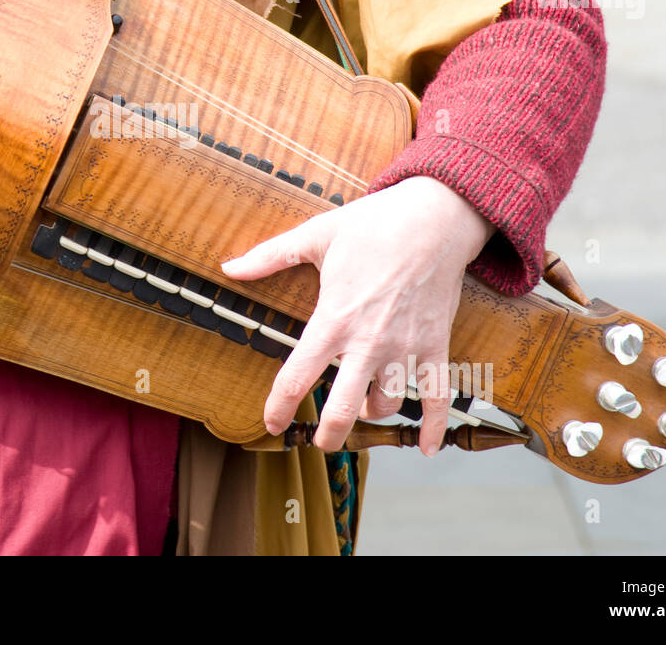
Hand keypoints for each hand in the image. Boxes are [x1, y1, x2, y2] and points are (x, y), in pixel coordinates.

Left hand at [221, 176, 493, 454]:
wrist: (434, 217)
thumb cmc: (372, 224)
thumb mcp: (316, 235)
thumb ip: (270, 256)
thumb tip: (229, 267)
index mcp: (333, 319)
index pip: (298, 375)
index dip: (279, 405)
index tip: (272, 421)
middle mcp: (367, 342)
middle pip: (344, 408)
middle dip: (329, 433)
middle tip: (321, 440)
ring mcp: (404, 347)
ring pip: (387, 404)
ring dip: (372, 415)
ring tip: (364, 411)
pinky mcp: (435, 344)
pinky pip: (437, 395)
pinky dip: (434, 426)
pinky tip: (428, 448)